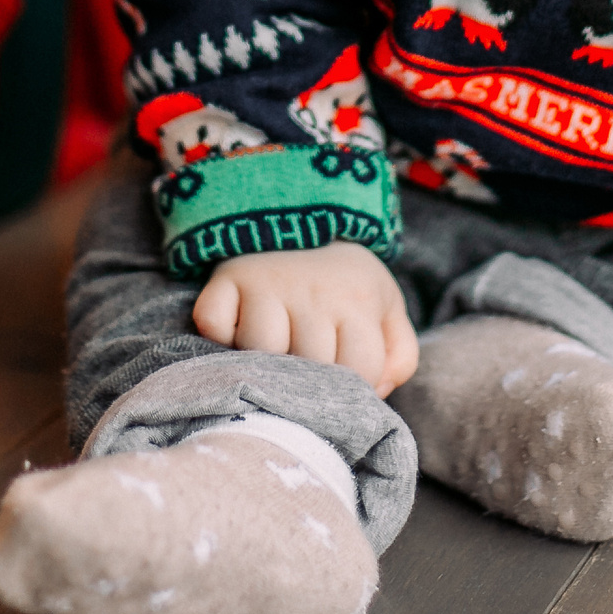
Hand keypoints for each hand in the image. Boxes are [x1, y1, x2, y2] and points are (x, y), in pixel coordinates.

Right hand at [193, 241, 418, 397]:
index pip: (361, 370)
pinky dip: (219, 336)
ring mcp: (267, 283)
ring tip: (275, 347)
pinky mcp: (227, 279)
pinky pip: (214, 324)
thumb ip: (399, 358)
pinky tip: (237, 328)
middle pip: (310, 366)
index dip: (354, 385)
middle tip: (307, 361)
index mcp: (359, 300)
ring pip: (260, 350)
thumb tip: (374, 392)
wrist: (301, 221)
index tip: (343, 373)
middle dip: (309, 378)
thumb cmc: (345, 285)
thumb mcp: (386, 312)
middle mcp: (313, 290)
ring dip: (264, 361)